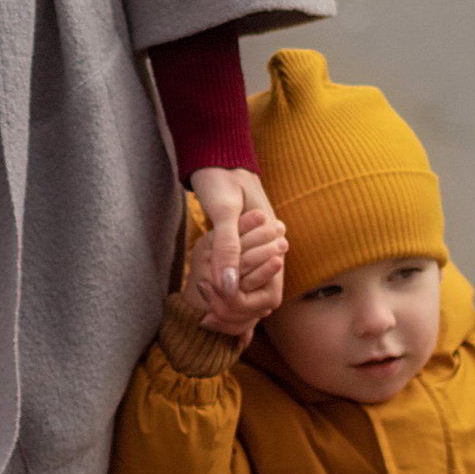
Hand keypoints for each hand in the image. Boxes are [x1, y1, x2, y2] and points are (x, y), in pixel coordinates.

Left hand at [188, 169, 286, 332]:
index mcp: (271, 243)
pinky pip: (235, 279)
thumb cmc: (221, 177)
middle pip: (259, 300)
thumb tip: (228, 288)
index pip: (270, 295)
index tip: (215, 313)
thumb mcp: (224, 211)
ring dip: (228, 307)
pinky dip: (224, 294)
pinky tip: (207, 305)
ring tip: (204, 317)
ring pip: (247, 293)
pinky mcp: (238, 247)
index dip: (246, 310)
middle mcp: (267, 251)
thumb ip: (227, 248)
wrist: (216, 154)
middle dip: (234, 314)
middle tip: (205, 319)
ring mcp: (253, 250)